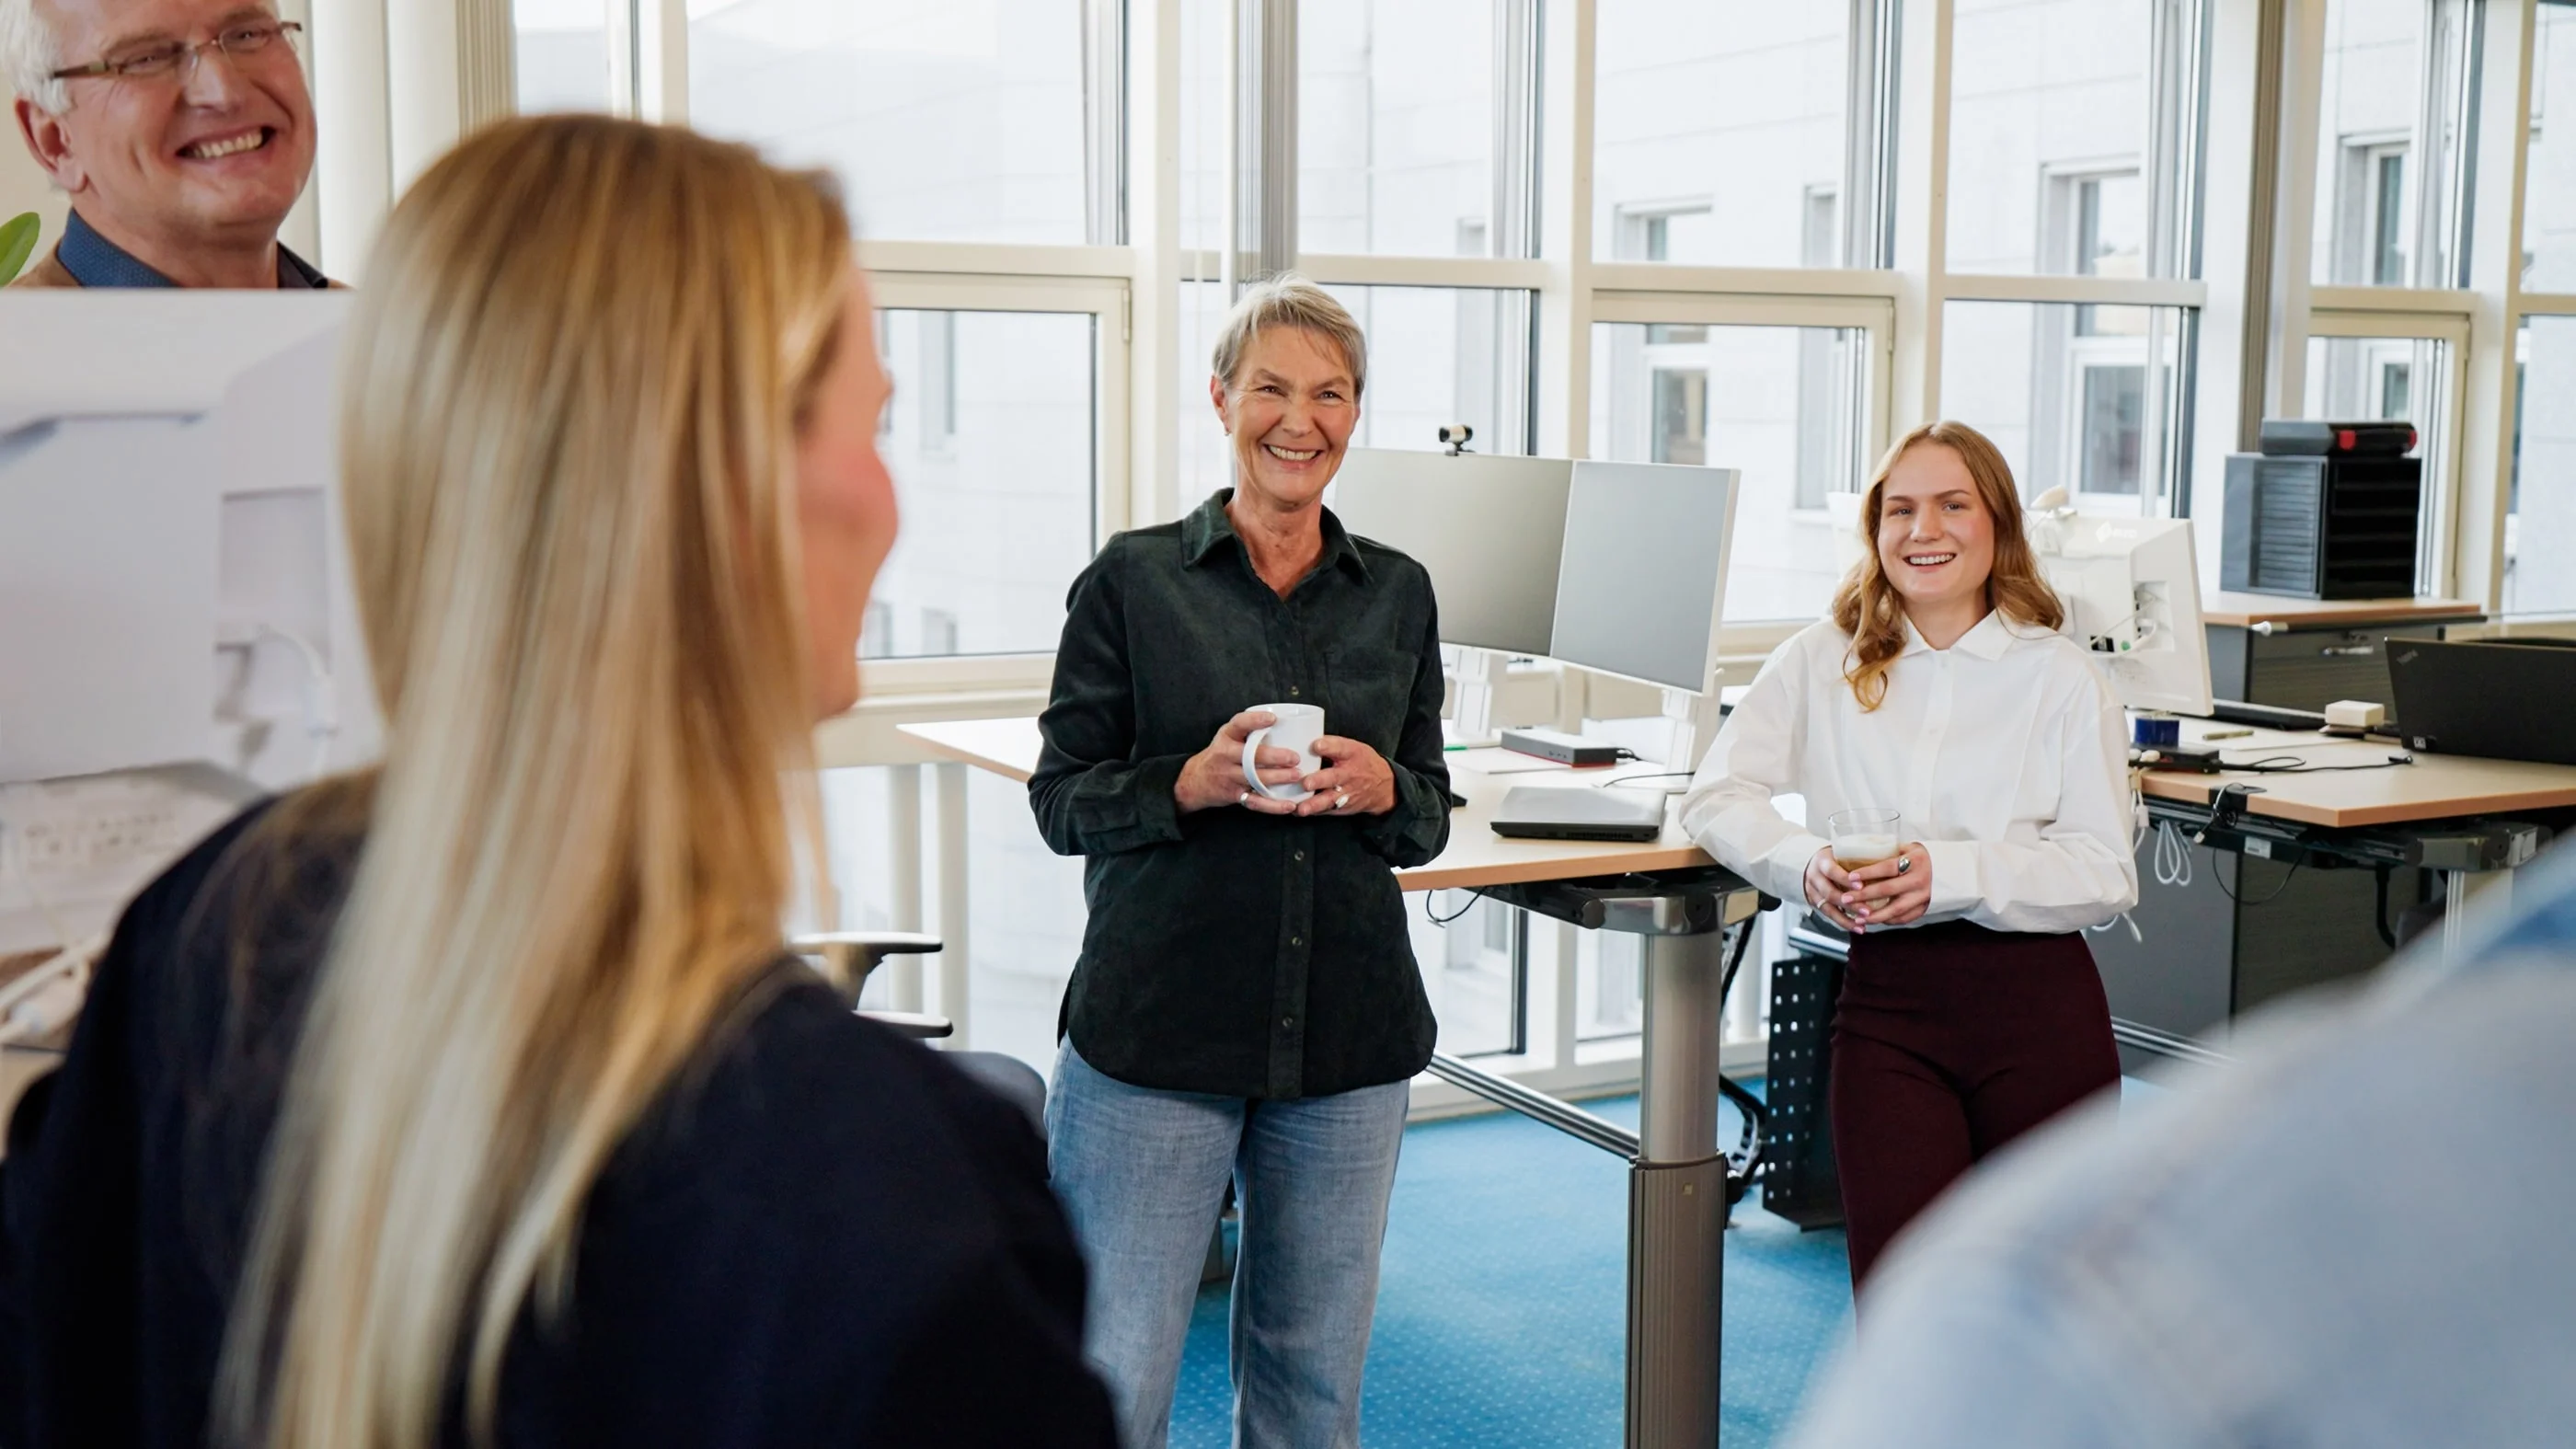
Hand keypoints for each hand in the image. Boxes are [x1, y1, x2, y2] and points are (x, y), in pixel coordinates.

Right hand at [1175, 710, 1304, 815]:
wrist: (1195, 781)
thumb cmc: (1220, 755)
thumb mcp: (1228, 737)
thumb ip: (1249, 731)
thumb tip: (1286, 724)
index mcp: (1226, 736)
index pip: (1238, 724)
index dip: (1255, 720)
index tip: (1273, 719)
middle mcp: (1225, 755)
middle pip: (1250, 755)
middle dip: (1274, 757)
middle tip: (1295, 757)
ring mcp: (1229, 776)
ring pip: (1255, 778)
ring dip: (1278, 778)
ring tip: (1297, 776)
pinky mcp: (1234, 795)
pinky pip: (1255, 802)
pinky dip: (1273, 805)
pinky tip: (1289, 805)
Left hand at [1290, 735, 1397, 817]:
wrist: (1383, 786)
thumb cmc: (1362, 762)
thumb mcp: (1353, 748)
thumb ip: (1332, 745)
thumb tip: (1305, 739)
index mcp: (1351, 754)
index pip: (1340, 748)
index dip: (1328, 746)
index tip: (1315, 745)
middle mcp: (1349, 774)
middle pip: (1333, 777)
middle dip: (1319, 780)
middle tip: (1306, 783)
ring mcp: (1346, 792)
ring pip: (1329, 799)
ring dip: (1314, 804)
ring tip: (1302, 808)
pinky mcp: (1343, 806)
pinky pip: (1327, 810)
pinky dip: (1314, 811)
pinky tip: (1299, 811)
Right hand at [1805, 849, 1862, 931]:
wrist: (1809, 862)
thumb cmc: (1833, 856)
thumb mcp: (1841, 851)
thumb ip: (1857, 858)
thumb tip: (1885, 861)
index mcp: (1822, 862)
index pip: (1832, 871)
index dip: (1845, 879)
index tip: (1861, 886)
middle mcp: (1815, 878)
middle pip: (1830, 893)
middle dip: (1850, 904)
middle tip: (1867, 910)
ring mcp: (1813, 892)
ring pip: (1828, 908)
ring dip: (1847, 918)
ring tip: (1863, 923)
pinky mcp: (1816, 903)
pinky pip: (1829, 916)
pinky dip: (1844, 922)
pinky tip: (1857, 927)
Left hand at [1833, 843, 1931, 931]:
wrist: (1949, 871)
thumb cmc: (1921, 858)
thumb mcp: (1907, 848)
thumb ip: (1888, 852)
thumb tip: (1859, 853)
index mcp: (1915, 861)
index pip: (1887, 868)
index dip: (1868, 873)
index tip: (1850, 878)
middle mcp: (1919, 880)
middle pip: (1888, 890)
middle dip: (1864, 896)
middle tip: (1846, 898)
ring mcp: (1923, 896)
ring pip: (1895, 909)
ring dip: (1874, 915)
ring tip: (1857, 917)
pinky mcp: (1924, 908)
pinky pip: (1903, 918)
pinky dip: (1888, 920)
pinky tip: (1873, 920)